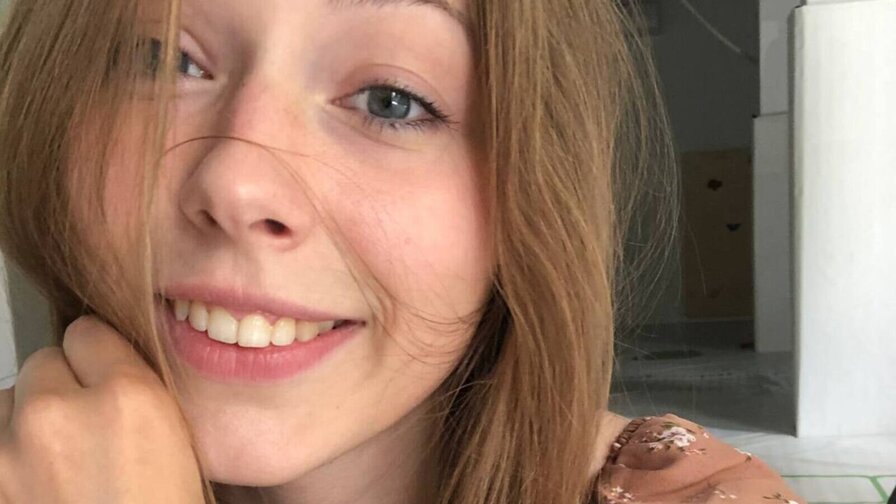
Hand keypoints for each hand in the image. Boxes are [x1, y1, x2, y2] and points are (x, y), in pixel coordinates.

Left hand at [0, 316, 203, 503]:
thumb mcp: (181, 445)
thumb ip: (141, 392)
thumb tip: (114, 364)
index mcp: (127, 398)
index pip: (88, 331)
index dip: (101, 357)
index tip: (110, 379)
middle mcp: (60, 415)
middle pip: (43, 361)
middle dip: (62, 387)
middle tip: (88, 429)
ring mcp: (8, 453)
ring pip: (8, 401)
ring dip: (28, 421)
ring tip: (61, 459)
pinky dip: (11, 458)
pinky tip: (43, 480)